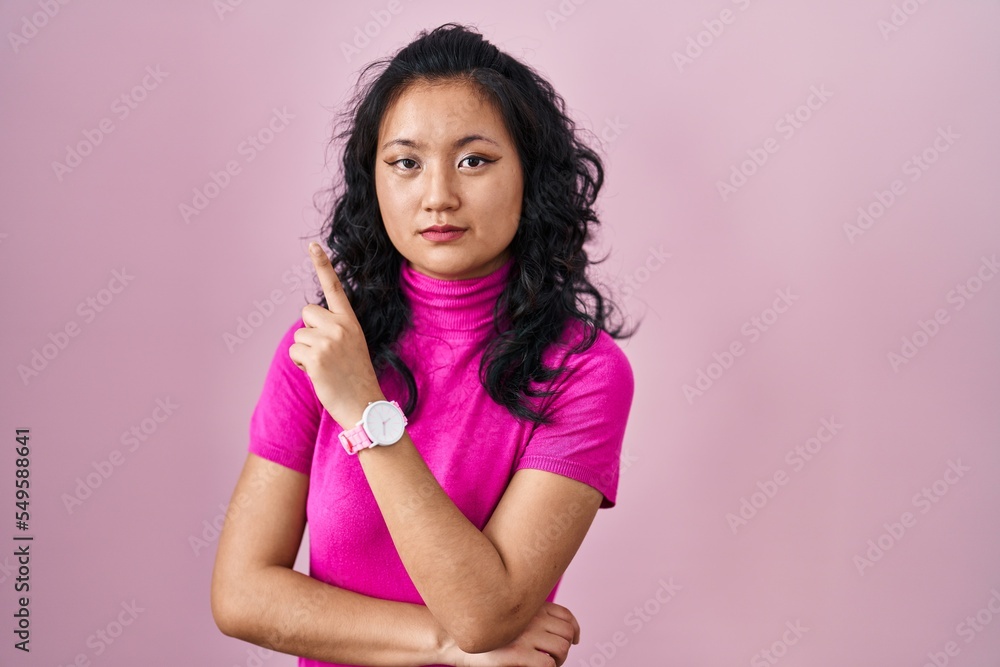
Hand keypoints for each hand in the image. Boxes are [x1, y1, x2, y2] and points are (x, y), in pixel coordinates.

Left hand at [288, 243, 384, 427]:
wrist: (364, 405)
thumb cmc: (355, 377)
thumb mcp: (351, 345)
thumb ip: (333, 330)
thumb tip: (309, 325)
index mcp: (350, 322)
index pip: (335, 288)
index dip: (323, 265)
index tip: (313, 245)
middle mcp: (340, 326)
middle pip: (307, 312)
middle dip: (309, 331)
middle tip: (326, 352)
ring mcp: (328, 341)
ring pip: (299, 335)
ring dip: (305, 352)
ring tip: (325, 367)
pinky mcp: (316, 356)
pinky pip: (295, 352)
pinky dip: (301, 364)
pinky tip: (319, 374)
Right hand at [448, 602, 580, 666]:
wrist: (452, 638)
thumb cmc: (478, 628)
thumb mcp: (503, 613)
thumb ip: (524, 615)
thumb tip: (545, 629)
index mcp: (529, 606)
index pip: (565, 615)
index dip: (574, 629)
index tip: (575, 639)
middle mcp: (531, 618)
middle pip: (567, 633)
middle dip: (566, 648)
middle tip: (555, 658)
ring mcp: (525, 635)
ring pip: (561, 649)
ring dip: (559, 660)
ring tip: (548, 664)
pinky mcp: (518, 654)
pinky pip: (548, 664)